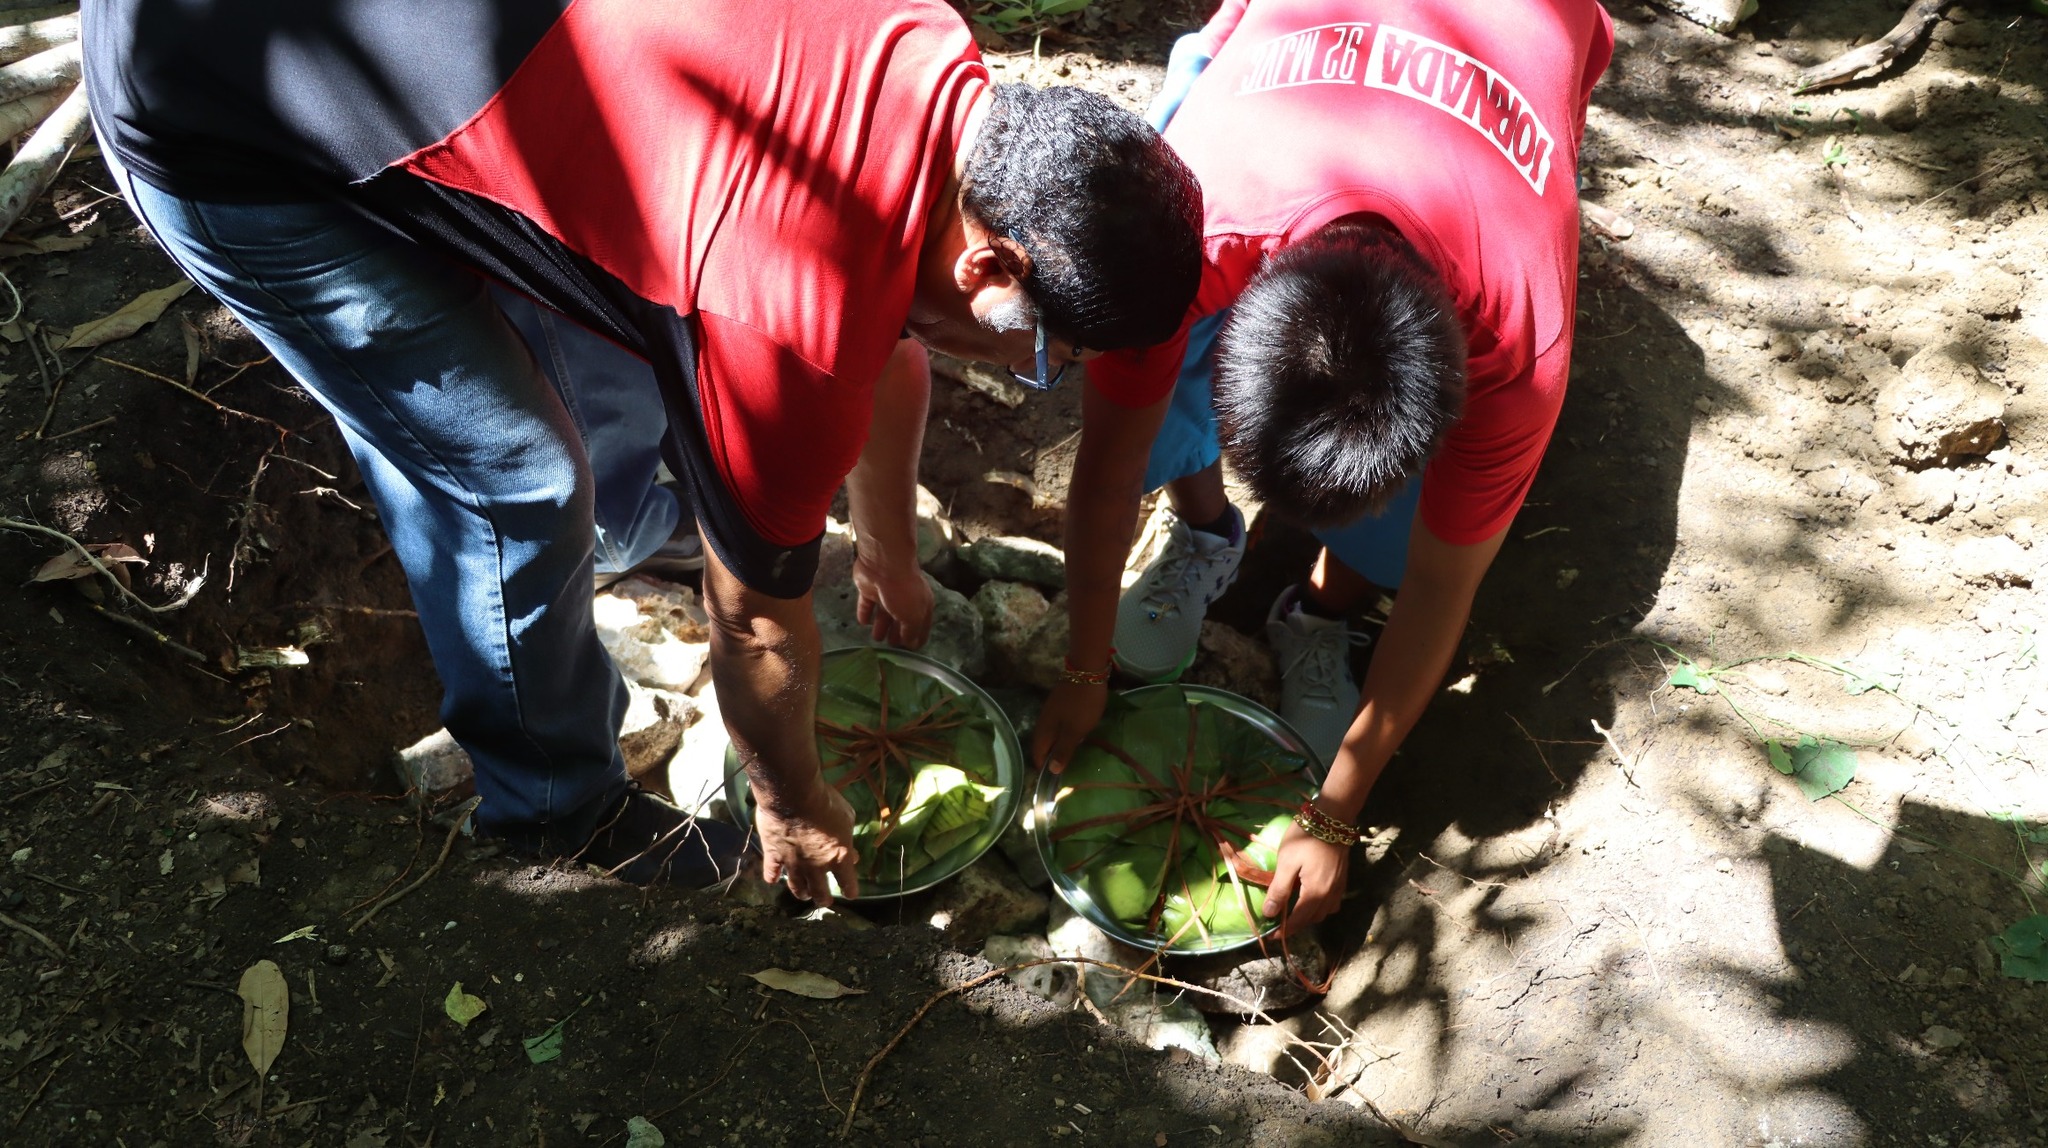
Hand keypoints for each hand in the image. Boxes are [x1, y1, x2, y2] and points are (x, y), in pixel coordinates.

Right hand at [752, 774, 860, 904]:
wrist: (794, 795)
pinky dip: (772, 877)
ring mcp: (793, 863)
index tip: (851, 894)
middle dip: (823, 899)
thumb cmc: (826, 802)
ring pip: (796, 887)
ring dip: (801, 893)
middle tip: (824, 900)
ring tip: (803, 894)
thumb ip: (848, 837)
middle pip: (819, 892)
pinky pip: (771, 872)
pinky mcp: (773, 855)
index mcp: (838, 857)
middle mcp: (816, 866)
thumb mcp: (847, 816)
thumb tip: (851, 852)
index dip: (850, 890)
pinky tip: (773, 879)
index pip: (847, 882)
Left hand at [851, 552, 932, 648]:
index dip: (917, 639)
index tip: (910, 652)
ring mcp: (887, 595)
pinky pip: (867, 605)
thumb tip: (910, 644)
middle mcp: (906, 601)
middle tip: (891, 647)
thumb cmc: (903, 592)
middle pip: (902, 621)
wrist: (883, 564)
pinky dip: (865, 613)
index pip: (922, 627)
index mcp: (921, 606)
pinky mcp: (869, 590)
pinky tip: (862, 622)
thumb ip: (911, 632)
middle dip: (898, 634)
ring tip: (876, 639)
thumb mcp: (913, 617)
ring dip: (881, 627)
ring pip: (884, 615)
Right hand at [1031, 678, 1108, 772]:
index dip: (1043, 768)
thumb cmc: (1082, 705)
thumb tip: (1051, 770)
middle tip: (1064, 771)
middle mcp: (1044, 722)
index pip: (1037, 754)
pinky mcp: (1061, 705)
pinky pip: (1058, 726)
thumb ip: (1063, 751)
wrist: (1087, 671)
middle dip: (1049, 758)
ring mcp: (1052, 711)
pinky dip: (1063, 735)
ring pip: (1051, 735)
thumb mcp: (1075, 731)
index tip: (1054, 780)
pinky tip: (1074, 737)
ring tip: (1069, 757)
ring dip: (1057, 746)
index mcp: (1044, 730)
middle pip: (1042, 745)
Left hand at [1260, 821, 1350, 936]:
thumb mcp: (1287, 861)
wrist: (1333, 817)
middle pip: (1313, 919)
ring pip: (1325, 912)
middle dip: (1297, 925)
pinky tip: (1310, 898)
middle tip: (1279, 923)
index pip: (1299, 920)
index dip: (1285, 931)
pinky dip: (1320, 907)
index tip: (1272, 937)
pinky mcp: (1343, 879)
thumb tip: (1269, 914)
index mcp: (1316, 893)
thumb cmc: (1306, 837)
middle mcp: (1330, 895)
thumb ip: (1279, 889)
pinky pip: (1332, 902)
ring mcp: (1339, 887)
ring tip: (1293, 912)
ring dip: (1309, 917)